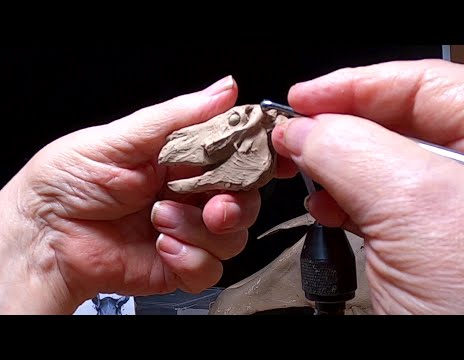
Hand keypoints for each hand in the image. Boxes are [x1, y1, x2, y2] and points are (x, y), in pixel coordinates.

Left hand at [0, 76, 275, 313]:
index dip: (259, 158)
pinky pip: (210, 269)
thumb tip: (224, 89)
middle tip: (213, 204)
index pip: (236, 157)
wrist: (43, 234)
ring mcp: (187, 231)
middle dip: (236, 204)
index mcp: (182, 159)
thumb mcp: (122, 137)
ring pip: (233, 237)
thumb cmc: (69, 179)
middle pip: (245, 200)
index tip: (274, 161)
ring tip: (160, 218)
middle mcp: (190, 195)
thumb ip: (179, 116)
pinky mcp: (179, 265)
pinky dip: (190, 258)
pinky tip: (161, 245)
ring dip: (200, 230)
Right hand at [272, 59, 463, 313]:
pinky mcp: (427, 240)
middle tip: (291, 135)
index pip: (423, 82)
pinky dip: (343, 200)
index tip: (304, 98)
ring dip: (334, 164)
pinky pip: (377, 201)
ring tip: (304, 172)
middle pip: (397, 120)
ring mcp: (453, 208)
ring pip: (381, 161)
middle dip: (337, 125)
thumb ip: (351, 149)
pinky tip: (327, 207)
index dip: (356, 84)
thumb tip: (301, 129)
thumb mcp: (418, 207)